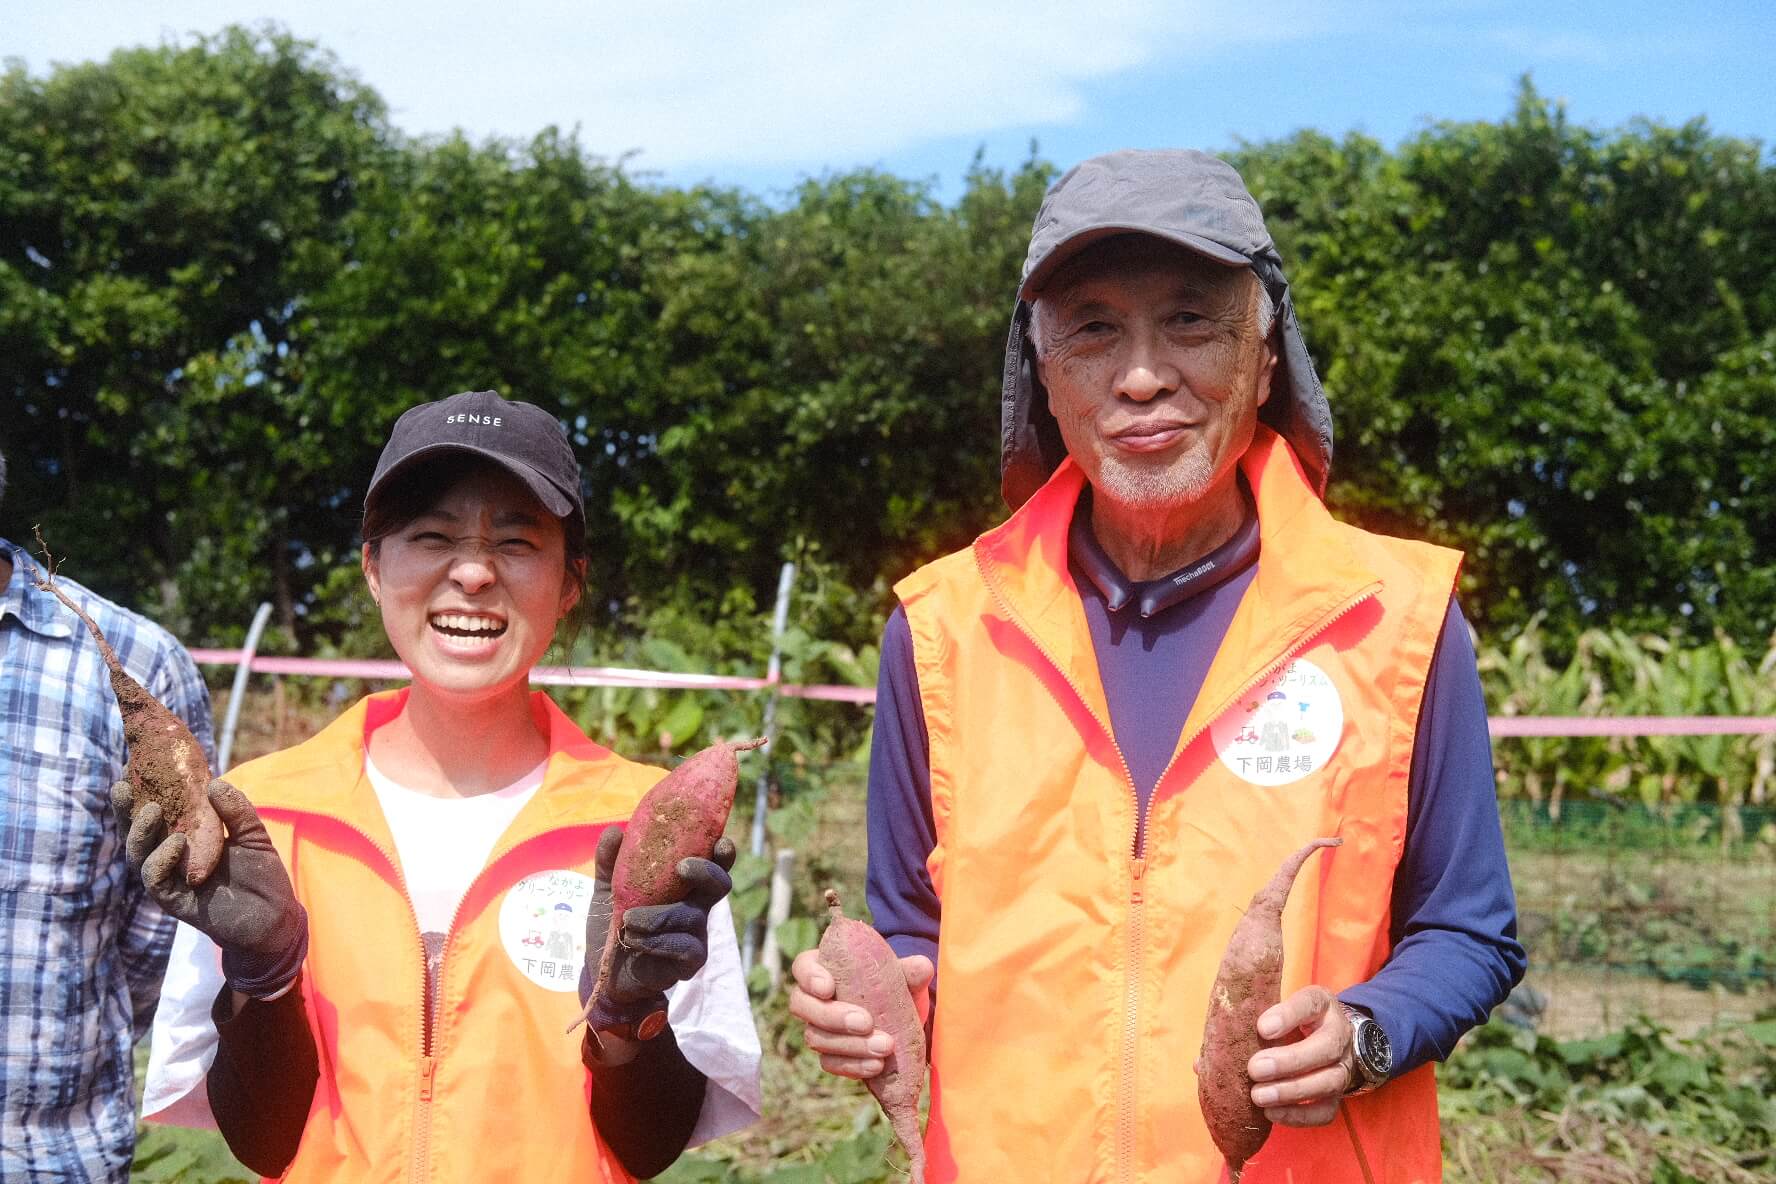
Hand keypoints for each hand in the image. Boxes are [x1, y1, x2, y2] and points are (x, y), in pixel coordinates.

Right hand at [114, 778, 306, 997]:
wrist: (274, 916)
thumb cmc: (261, 875)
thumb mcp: (253, 834)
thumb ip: (236, 810)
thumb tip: (214, 782)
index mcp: (185, 838)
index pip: (157, 814)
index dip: (141, 794)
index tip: (131, 768)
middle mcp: (171, 858)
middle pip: (137, 833)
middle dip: (126, 810)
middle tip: (122, 786)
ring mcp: (170, 879)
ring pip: (139, 855)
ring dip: (140, 831)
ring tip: (151, 810)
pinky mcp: (174, 900)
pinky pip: (155, 879)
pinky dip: (160, 859)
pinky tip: (176, 843)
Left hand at [578, 826, 735, 1031]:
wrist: (602, 970)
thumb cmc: (612, 925)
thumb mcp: (606, 890)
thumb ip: (610, 862)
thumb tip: (615, 831)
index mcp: (683, 885)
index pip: (712, 864)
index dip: (721, 852)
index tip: (719, 840)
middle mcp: (696, 907)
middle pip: (719, 885)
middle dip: (706, 872)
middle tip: (681, 868)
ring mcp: (696, 935)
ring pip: (691, 917)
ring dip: (657, 915)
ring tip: (627, 920)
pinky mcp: (690, 961)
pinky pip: (684, 946)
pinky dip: (656, 941)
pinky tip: (634, 941)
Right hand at [788, 947, 932, 1079]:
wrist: (901, 1018)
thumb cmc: (893, 986)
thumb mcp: (903, 976)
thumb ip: (910, 970)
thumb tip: (923, 967)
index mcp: (824, 967)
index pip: (803, 966)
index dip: (810, 977)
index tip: (829, 988)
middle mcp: (813, 998)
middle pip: (802, 1005)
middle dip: (832, 1017)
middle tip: (866, 1022)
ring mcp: (818, 1029)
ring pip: (816, 1037)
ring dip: (850, 1045)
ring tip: (885, 1047)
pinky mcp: (829, 1055)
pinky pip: (830, 1063)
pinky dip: (853, 1066)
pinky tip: (876, 1066)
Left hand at [1243, 985, 1354, 1126]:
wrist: (1326, 1037)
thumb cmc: (1290, 1022)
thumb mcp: (1274, 1012)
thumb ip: (1244, 1027)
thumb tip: (1202, 1063)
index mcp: (1320, 1004)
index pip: (1310, 1003)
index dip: (1288, 1015)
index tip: (1262, 1027)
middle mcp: (1338, 1033)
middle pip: (1325, 1048)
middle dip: (1289, 1061)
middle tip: (1254, 1069)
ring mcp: (1343, 1066)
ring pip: (1328, 1081)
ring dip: (1291, 1091)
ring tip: (1258, 1096)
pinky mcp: (1339, 1095)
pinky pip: (1326, 1110)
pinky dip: (1300, 1115)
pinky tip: (1272, 1114)